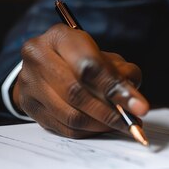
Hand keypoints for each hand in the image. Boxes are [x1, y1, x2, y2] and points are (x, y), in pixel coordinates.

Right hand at [12, 24, 149, 137]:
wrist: (44, 64)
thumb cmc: (80, 58)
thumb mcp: (103, 55)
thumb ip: (121, 72)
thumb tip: (132, 99)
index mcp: (59, 37)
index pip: (89, 66)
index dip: (116, 88)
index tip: (139, 106)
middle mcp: (38, 57)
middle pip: (77, 92)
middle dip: (110, 112)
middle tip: (132, 121)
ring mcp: (29, 83)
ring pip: (70, 114)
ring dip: (100, 125)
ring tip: (120, 125)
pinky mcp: (28, 105)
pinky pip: (64, 127)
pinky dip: (88, 131)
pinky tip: (102, 128)